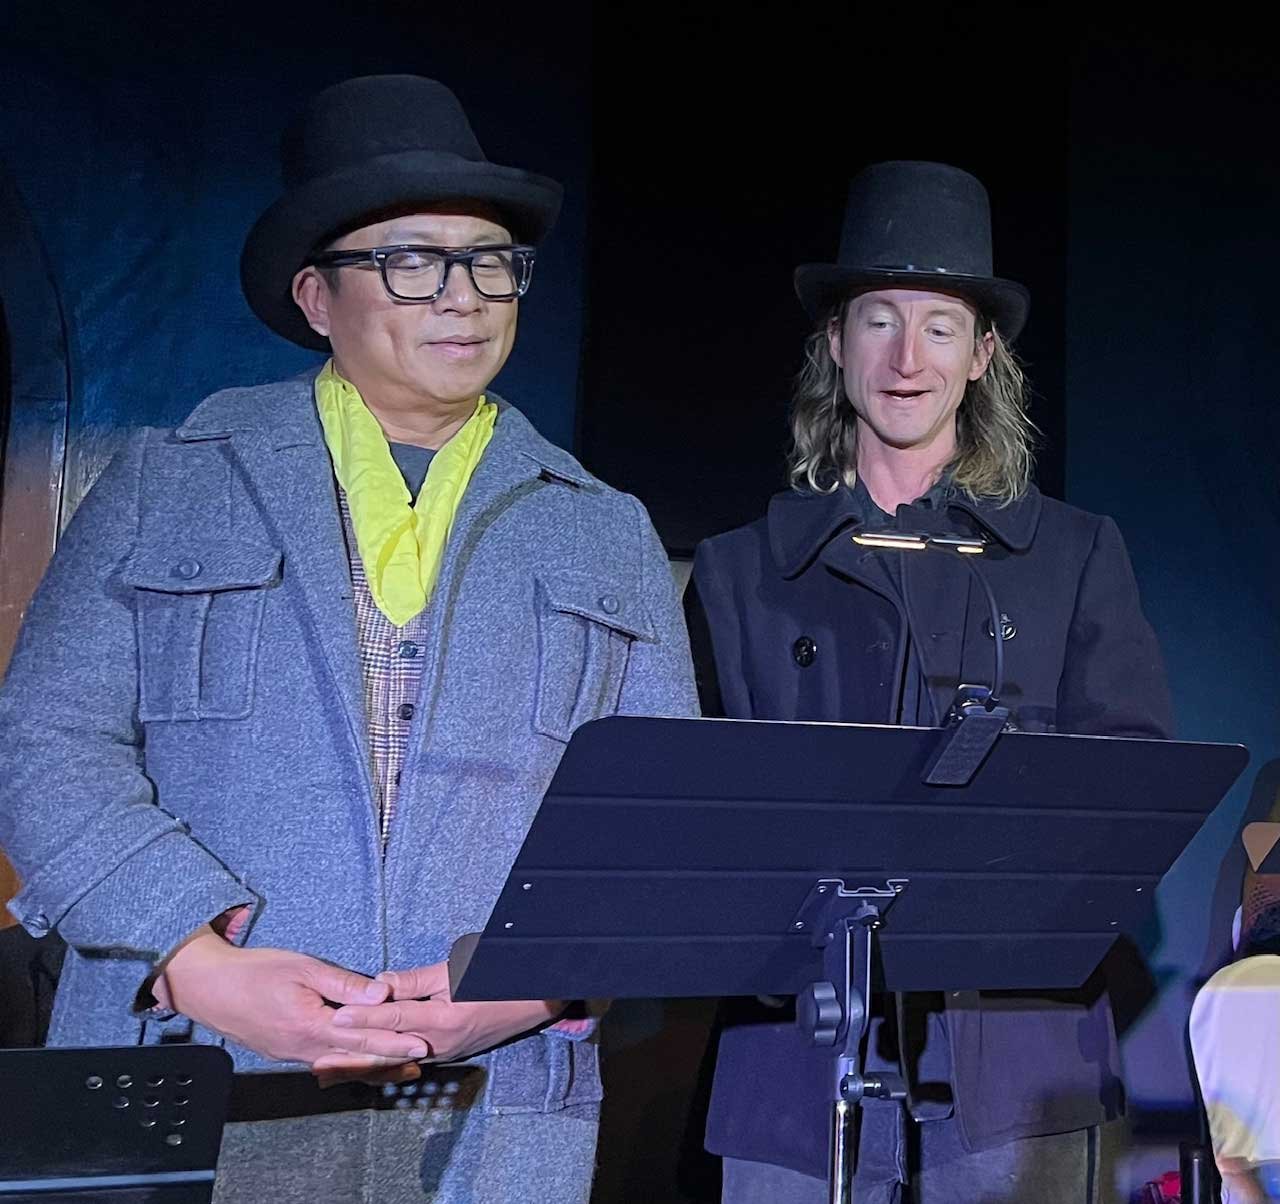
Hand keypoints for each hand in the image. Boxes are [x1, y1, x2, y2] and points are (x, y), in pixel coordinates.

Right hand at [162, 928, 429, 1069]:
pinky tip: (357, 1062)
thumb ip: (344, 984)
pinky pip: (321, 1062)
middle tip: (420, 1062)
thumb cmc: (255, 972)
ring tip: (399, 1068)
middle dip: (389, 1060)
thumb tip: (380, 993)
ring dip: (369, 1065)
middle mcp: (302, 1049)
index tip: (421, 1044)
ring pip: (339, 1064)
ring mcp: (291, 1054)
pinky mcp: (284, 1052)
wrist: (209, 988)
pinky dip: (345, 1063)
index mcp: (310, 1027)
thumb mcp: (304, 968)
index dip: (394, 1042)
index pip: (362, 1039)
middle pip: (354, 1059)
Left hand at [312, 961, 563, 1075]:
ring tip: (337, 1063)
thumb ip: (414, 981)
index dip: (361, 1018)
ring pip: (399, 1055)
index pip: (392, 1019)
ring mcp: (446, 1053)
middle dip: (355, 1052)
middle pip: (390, 1046)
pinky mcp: (450, 1053)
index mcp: (442, 1020)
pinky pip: (412, 1056)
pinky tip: (373, 1058)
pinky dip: (390, 1057)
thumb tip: (380, 984)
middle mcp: (441, 1044)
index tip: (334, 1019)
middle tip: (322, 1059)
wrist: (534, 998)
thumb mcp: (454, 970)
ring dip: (369, 1058)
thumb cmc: (496, 976)